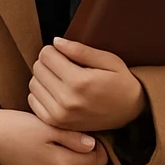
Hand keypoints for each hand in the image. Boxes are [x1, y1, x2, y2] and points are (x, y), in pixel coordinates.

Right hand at [0, 108, 107, 164]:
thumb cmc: (18, 126)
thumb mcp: (48, 125)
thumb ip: (73, 137)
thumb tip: (94, 146)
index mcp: (61, 163)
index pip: (97, 161)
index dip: (101, 147)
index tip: (94, 135)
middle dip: (94, 158)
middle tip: (86, 141)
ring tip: (79, 153)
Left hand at [28, 36, 147, 133]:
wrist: (130, 113)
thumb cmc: (121, 83)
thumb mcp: (108, 60)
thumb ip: (80, 50)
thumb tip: (56, 42)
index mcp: (80, 82)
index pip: (46, 55)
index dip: (55, 50)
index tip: (64, 53)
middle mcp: (67, 100)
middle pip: (38, 68)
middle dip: (48, 62)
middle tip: (64, 65)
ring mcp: (60, 115)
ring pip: (33, 83)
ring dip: (44, 77)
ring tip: (61, 78)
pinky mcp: (56, 123)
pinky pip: (33, 100)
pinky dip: (41, 93)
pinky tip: (55, 91)